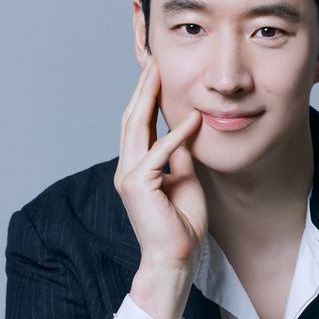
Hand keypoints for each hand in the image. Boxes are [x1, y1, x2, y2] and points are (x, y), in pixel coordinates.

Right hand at [115, 60, 206, 318]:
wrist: (175, 258)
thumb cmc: (181, 225)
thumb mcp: (184, 179)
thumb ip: (180, 154)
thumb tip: (185, 129)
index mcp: (137, 166)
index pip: (140, 123)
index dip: (146, 96)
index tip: (156, 71)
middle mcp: (128, 167)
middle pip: (132, 118)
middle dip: (142, 87)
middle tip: (154, 60)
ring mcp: (129, 176)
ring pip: (136, 128)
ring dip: (148, 99)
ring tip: (159, 74)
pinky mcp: (138, 186)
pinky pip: (157, 154)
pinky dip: (175, 136)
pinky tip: (191, 119)